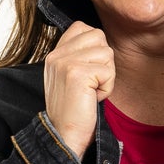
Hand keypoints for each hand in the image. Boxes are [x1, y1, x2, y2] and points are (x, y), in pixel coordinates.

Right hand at [43, 21, 114, 161]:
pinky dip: (107, 88)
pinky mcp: (77, 74)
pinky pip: (108, 71)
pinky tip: (93, 99)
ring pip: (106, 53)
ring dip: (106, 76)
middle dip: (103, 61)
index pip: (82, 27)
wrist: (65, 136)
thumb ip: (78, 56)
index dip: (95, 46)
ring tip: (91, 92)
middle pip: (99, 36)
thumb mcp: (70, 77)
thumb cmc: (74, 111)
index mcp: (55, 53)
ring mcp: (65, 62)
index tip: (89, 71)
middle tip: (92, 83)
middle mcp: (57, 54)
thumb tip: (100, 40)